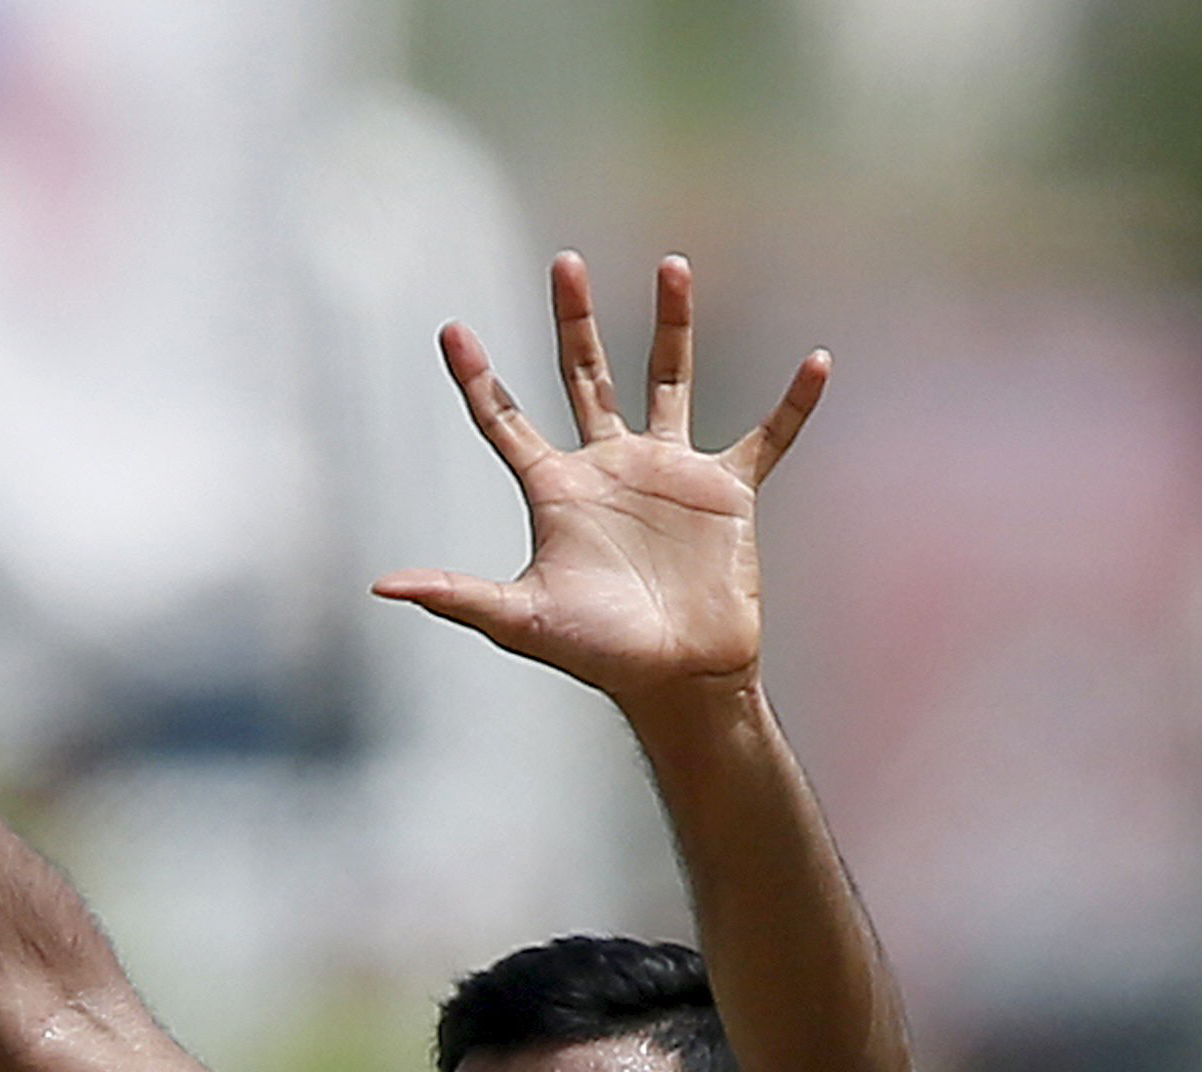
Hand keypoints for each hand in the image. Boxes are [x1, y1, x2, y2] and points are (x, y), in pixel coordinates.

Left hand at [373, 253, 826, 709]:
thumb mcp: (521, 620)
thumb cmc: (598, 654)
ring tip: (672, 266)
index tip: (451, 328)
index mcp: (557, 491)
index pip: (505, 421)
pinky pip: (766, 437)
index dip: (476, 378)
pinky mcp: (728, 492)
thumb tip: (384, 587)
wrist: (677, 679)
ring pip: (670, 380)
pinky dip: (793, 406)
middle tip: (564, 263)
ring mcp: (671, 473)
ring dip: (672, 325)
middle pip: (588, 376)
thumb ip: (457, 597)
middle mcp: (611, 468)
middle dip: (574, 321)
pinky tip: (817, 364)